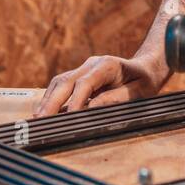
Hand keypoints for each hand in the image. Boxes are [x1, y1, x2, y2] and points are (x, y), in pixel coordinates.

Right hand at [35, 54, 164, 115]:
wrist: (147, 67)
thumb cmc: (145, 81)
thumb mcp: (139, 91)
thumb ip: (117, 98)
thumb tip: (92, 107)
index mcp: (107, 65)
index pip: (85, 83)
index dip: (75, 101)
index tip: (69, 117)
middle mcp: (91, 64)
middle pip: (65, 81)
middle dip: (52, 101)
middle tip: (41, 120)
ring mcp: (83, 68)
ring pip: (59, 82)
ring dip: (47, 100)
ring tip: (37, 119)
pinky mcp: (79, 76)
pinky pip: (61, 86)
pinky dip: (51, 98)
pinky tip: (44, 112)